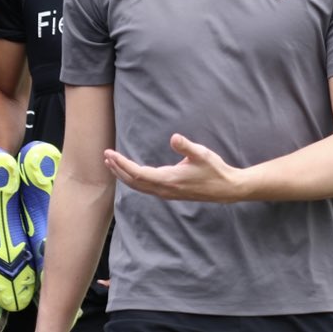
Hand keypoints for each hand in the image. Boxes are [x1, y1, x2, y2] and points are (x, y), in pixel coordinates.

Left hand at [103, 133, 243, 202]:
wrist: (227, 189)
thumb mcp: (202, 154)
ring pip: (138, 187)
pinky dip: (133, 180)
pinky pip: (145, 188)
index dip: (121, 164)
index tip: (110, 153)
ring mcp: (167, 193)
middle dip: (118, 169)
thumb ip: (186, 146)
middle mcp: (165, 190)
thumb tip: (174, 137)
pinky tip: (129, 174)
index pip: (137, 174)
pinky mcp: (170, 193)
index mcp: (169, 179)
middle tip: (106, 156)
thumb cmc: (214, 169)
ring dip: (123, 175)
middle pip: (133, 182)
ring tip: (112, 163)